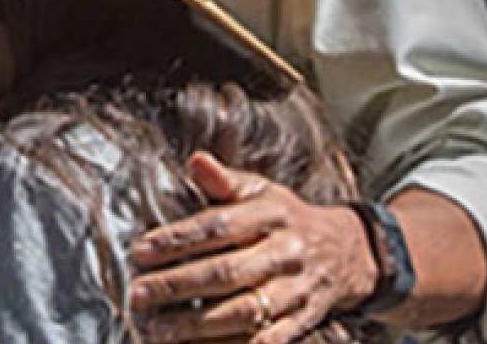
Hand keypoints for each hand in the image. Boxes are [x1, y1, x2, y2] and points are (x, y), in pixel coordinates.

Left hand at [126, 153, 377, 343]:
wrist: (349, 252)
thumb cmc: (286, 218)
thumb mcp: (261, 191)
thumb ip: (224, 181)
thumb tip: (196, 160)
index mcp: (272, 215)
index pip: (218, 226)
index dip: (177, 239)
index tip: (139, 251)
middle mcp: (285, 254)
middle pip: (227, 273)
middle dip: (178, 285)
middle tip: (138, 294)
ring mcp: (296, 292)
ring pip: (244, 312)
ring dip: (197, 325)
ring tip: (157, 330)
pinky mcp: (302, 323)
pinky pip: (266, 342)